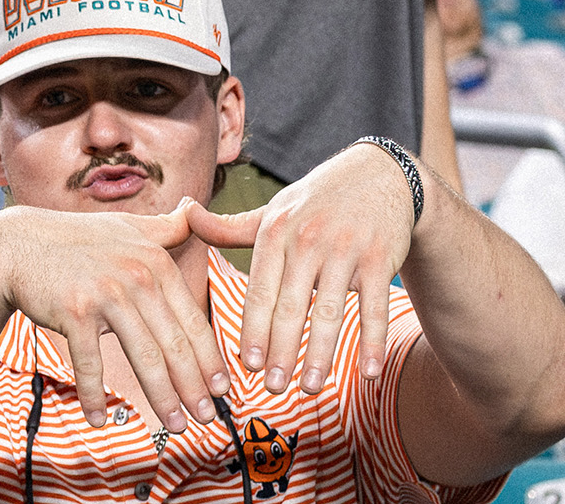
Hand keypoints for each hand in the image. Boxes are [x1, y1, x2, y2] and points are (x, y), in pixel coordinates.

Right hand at [0, 203, 229, 431]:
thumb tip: (197, 209)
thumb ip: (165, 226)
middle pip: (173, 344)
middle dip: (193, 388)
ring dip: (161, 398)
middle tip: (205, 418)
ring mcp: (104, 293)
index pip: (191, 320)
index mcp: (154, 261)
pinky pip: (90, 362)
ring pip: (143, 357)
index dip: (209, 360)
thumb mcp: (126, 227)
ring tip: (174, 425)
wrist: (17, 245)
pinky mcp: (73, 311)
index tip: (221, 390)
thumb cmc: (76, 241)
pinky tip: (100, 421)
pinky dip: (94, 396)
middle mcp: (135, 276)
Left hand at [183, 143, 416, 395]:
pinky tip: (368, 371)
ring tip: (309, 387)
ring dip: (319, 354)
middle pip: (291, 306)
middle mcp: (308, 240)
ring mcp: (346, 250)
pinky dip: (372, 341)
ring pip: (329, 311)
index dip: (253, 329)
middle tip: (273, 388)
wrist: (378, 175)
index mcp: (275, 231)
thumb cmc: (315, 201)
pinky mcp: (380, 259)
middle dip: (280, 351)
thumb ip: (230, 226)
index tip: (246, 364)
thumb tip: (184, 213)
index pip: (259, 290)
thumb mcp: (273, 210)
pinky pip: (374, 307)